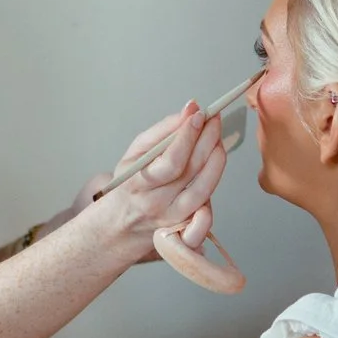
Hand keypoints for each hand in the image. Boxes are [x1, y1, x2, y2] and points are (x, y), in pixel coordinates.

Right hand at [33, 103, 222, 250]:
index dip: (188, 136)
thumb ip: (161, 132)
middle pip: (190, 172)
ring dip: (216, 160)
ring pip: (203, 190)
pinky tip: (216, 162)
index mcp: (137, 185)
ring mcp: (172, 218)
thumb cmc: (129, 186)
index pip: (170, 162)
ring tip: (217, 138)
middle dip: (207, 140)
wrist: (119, 227)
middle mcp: (156, 204)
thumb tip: (189, 110)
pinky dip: (214, 184)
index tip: (198, 114)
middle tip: (214, 119)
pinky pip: (206, 209)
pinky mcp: (186, 227)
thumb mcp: (134, 156)